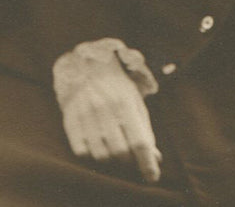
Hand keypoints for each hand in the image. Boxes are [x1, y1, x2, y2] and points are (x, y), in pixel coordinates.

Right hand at [61, 52, 161, 181]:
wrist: (86, 67)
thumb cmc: (117, 87)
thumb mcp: (136, 101)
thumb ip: (145, 129)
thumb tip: (155, 157)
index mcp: (126, 103)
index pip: (139, 141)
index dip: (147, 163)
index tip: (152, 177)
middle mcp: (105, 109)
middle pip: (121, 152)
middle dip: (129, 159)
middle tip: (130, 154)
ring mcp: (86, 116)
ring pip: (101, 156)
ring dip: (110, 159)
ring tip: (113, 146)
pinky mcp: (70, 121)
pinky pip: (82, 153)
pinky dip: (91, 154)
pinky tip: (96, 142)